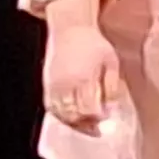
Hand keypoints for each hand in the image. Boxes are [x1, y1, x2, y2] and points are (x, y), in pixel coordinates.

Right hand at [41, 11, 123, 130]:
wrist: (70, 30)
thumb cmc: (94, 45)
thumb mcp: (111, 62)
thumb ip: (112, 86)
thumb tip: (111, 108)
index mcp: (83, 79)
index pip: (89, 109)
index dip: (98, 118)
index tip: (107, 119)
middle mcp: (65, 85)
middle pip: (73, 115)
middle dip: (86, 125)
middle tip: (98, 129)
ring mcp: (53, 86)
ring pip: (61, 114)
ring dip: (74, 123)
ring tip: (88, 126)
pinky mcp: (47, 85)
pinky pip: (51, 108)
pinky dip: (61, 116)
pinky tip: (72, 118)